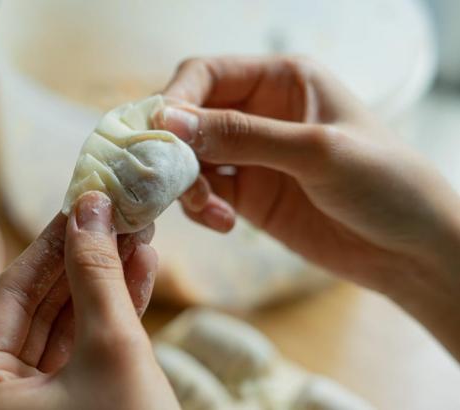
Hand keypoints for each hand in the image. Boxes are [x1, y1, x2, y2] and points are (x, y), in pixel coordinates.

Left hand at [0, 192, 178, 409]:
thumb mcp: (112, 349)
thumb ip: (97, 275)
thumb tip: (91, 208)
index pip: (10, 294)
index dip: (49, 244)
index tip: (81, 203)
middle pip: (39, 308)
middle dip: (83, 259)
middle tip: (117, 215)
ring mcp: (35, 408)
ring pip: (67, 327)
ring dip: (104, 283)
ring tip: (137, 238)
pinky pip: (85, 352)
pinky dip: (112, 316)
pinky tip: (139, 275)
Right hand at [155, 56, 459, 358]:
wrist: (412, 251)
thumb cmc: (385, 184)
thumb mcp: (316, 151)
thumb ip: (242, 135)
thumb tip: (169, 121)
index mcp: (281, 79)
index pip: (205, 73)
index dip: (176, 100)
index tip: (160, 137)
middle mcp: (260, 111)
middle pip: (188, 116)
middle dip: (176, 148)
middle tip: (174, 181)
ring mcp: (251, 155)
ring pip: (188, 158)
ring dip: (186, 185)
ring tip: (212, 211)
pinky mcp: (247, 194)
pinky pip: (202, 192)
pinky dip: (201, 207)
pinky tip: (225, 224)